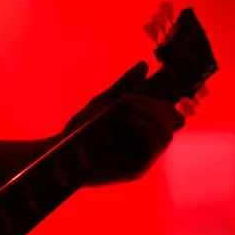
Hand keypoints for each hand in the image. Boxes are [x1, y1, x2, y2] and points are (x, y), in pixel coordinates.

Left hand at [70, 93, 185, 185]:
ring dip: (150, 114)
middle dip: (154, 106)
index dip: (167, 105)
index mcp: (145, 132)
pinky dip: (145, 128)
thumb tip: (144, 65)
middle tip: (128, 100)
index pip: (173, 119)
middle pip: (172, 124)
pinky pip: (154, 147)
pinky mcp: (136, 170)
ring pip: (166, 135)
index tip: (147, 95)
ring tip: (127, 106)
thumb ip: (125, 86)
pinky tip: (129, 118)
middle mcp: (148, 147)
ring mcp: (143, 160)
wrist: (62, 149)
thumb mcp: (106, 101)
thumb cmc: (81, 128)